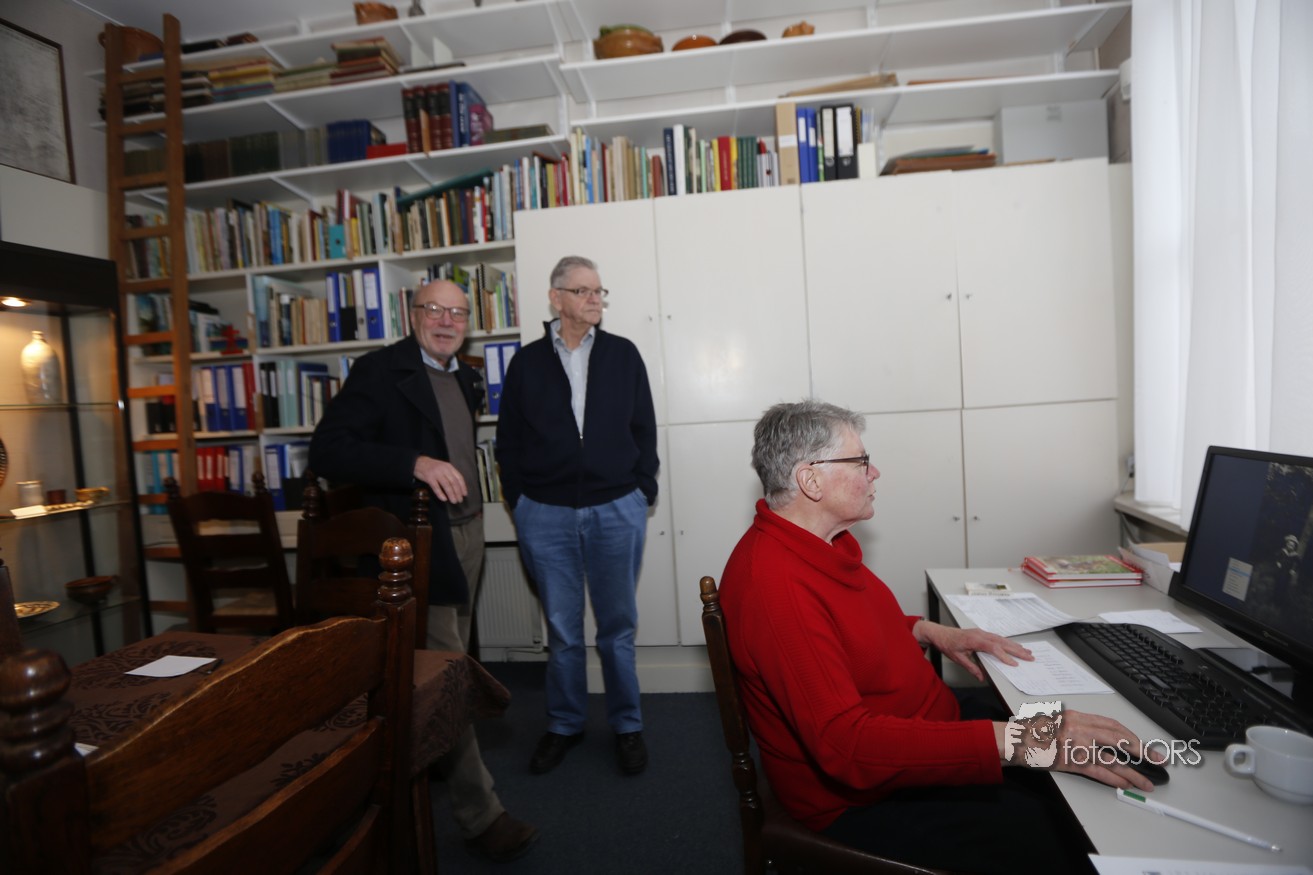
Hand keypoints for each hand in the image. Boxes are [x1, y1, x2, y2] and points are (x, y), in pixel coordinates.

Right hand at [413, 455, 466, 503]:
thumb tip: (458, 488)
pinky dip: (440, 494)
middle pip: (453, 482)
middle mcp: (444, 469)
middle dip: (458, 492)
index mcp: (449, 467)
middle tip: (460, 500)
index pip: (459, 477)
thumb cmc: (432, 467)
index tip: (464, 494)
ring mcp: (436, 473)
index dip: (463, 487)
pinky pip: (436, 487)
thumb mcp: (443, 467)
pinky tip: (444, 499)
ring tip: (453, 501)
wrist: (418, 462)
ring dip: (451, 494)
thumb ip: (450, 475)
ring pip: (446, 485)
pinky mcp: (429, 477)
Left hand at [912, 620, 1031, 682]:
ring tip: (1027, 651)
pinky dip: (1007, 642)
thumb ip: (971, 668)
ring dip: (1015, 645)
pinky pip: (997, 638)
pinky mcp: (982, 633)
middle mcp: (980, 634)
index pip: (993, 648)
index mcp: (974, 640)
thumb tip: (982, 677)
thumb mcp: (957, 658)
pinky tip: (1014, 646)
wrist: (940, 633)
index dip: (1004, 656)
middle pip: (1002, 642)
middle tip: (1030, 656)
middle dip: (1017, 650)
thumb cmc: (947, 644)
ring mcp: (982, 632)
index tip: (1014, 664)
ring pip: (1002, 639)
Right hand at [1038, 709, 1163, 792]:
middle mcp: (1081, 728)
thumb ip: (1075, 726)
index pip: (1112, 725)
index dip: (1131, 736)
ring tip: (1146, 781)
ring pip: (1113, 759)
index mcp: (1077, 716)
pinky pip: (1099, 772)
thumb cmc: (1030, 731)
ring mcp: (1077, 745)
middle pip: (1119, 739)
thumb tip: (1093, 736)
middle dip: (1142, 751)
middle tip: (1157, 760)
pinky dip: (1114, 779)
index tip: (1143, 744)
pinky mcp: (1071, 762)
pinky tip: (1124, 784)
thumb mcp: (1055, 720)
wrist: (1012, 740)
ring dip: (1133, 772)